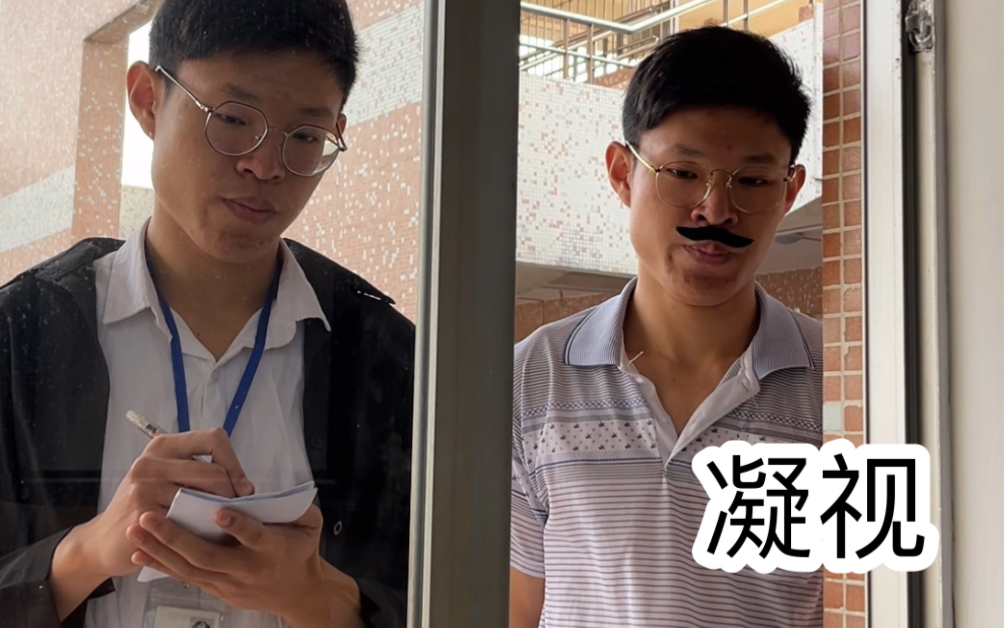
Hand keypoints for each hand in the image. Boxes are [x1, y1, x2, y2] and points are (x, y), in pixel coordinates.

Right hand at [51, 428, 253, 618]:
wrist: (104, 540)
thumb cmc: (145, 507)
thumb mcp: (167, 478)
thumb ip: (199, 473)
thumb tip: (245, 487)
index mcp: (163, 446)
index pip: (213, 439)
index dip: (235, 463)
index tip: (243, 487)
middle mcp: (150, 463)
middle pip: (214, 472)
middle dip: (232, 494)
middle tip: (236, 512)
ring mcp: (143, 489)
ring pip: (203, 499)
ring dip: (218, 516)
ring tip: (219, 525)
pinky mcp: (142, 516)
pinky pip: (187, 523)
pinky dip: (201, 533)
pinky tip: (202, 540)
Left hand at [127, 505, 362, 627]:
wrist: (298, 592)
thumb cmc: (302, 551)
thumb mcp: (310, 525)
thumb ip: (296, 507)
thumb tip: (271, 492)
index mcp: (272, 548)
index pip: (253, 536)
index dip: (237, 526)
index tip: (217, 512)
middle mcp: (246, 569)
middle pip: (207, 556)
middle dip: (175, 537)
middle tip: (149, 516)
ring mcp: (228, 582)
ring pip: (189, 568)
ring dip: (159, 550)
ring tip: (136, 530)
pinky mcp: (216, 590)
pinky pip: (184, 577)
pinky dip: (161, 564)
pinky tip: (140, 552)